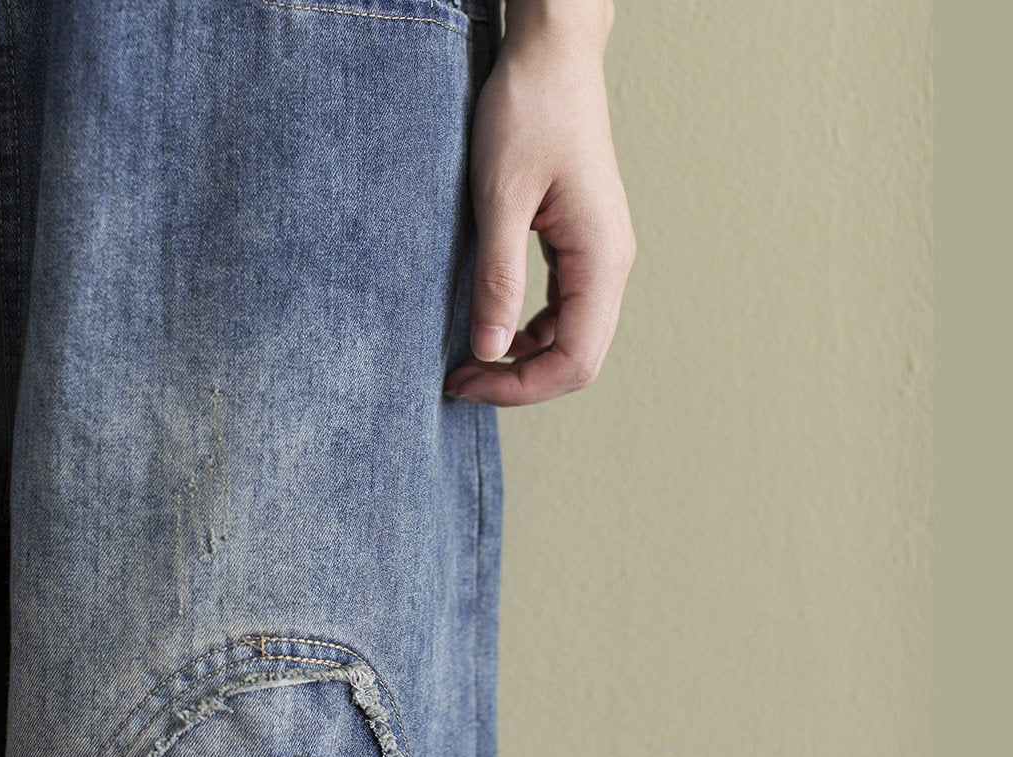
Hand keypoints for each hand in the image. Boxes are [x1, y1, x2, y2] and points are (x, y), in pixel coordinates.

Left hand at [444, 4, 635, 406]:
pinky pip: (565, 311)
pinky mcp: (582, 245)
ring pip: (574, 340)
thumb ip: (498, 279)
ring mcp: (600, 256)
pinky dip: (530, 331)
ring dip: (525, 360)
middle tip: (461, 381)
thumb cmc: (528, 110)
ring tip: (470, 360)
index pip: (575, 360)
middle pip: (581, 360)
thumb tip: (488, 351)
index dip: (520, 387)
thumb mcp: (501, 197)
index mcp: (602, 258)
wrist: (552, 53)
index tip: (465, 383)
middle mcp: (611, 265)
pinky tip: (493, 323)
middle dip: (521, 382)